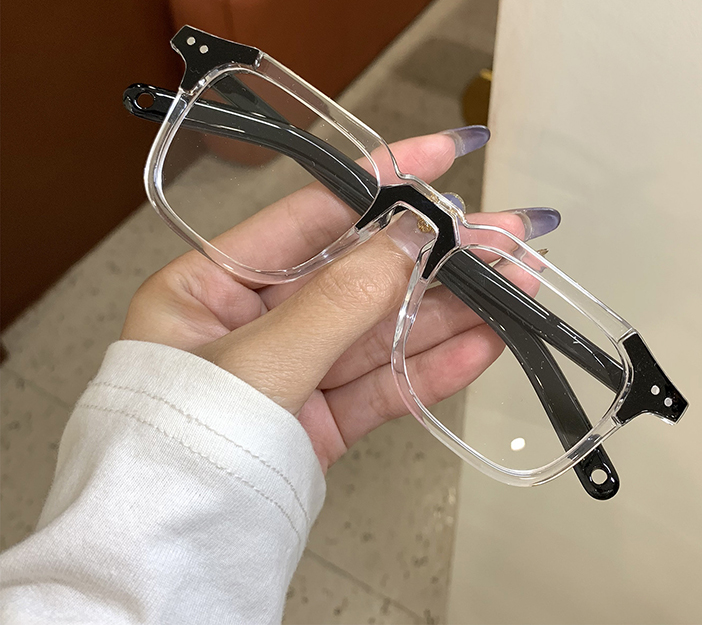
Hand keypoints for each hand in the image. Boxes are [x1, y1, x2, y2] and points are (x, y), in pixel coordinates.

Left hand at [121, 131, 557, 471]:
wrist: (169, 562)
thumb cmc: (176, 454)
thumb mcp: (257, 363)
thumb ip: (338, 300)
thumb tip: (409, 235)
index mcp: (212, 283)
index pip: (311, 215)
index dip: (382, 181)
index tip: (443, 154)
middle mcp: (254, 320)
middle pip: (361, 273)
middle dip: (437, 255)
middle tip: (505, 237)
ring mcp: (293, 370)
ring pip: (383, 329)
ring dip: (452, 310)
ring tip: (516, 288)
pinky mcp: (321, 419)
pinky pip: (384, 384)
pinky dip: (434, 368)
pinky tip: (485, 344)